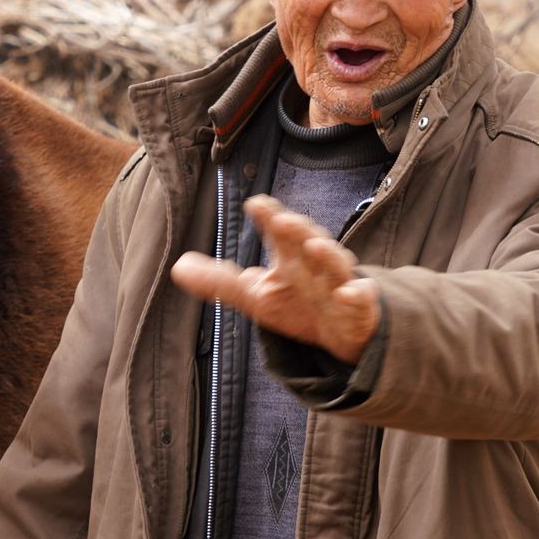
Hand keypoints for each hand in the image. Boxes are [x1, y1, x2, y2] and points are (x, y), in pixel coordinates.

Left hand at [170, 194, 381, 364]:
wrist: (341, 334)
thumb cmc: (298, 304)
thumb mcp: (255, 296)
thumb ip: (219, 281)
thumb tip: (178, 266)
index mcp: (291, 256)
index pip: (278, 232)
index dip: (268, 217)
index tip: (255, 204)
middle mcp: (315, 264)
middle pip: (308, 240)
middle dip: (297, 230)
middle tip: (282, 219)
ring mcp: (339, 283)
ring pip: (336, 264)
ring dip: (328, 254)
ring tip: (315, 246)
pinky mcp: (358, 308)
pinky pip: (360, 299)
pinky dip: (357, 295)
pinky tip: (350, 293)